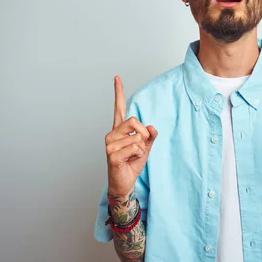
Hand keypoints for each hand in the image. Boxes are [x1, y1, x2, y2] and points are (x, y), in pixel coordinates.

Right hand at [105, 76, 157, 197]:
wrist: (124, 183)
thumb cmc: (131, 164)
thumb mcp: (145, 148)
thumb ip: (149, 136)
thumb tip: (151, 127)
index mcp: (119, 130)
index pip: (118, 108)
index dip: (118, 92)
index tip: (117, 78)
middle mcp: (112, 134)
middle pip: (134, 120)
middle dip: (144, 134)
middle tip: (140, 146)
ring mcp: (110, 144)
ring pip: (137, 137)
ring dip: (141, 149)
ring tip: (132, 157)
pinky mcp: (112, 155)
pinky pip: (135, 148)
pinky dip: (138, 156)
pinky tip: (129, 161)